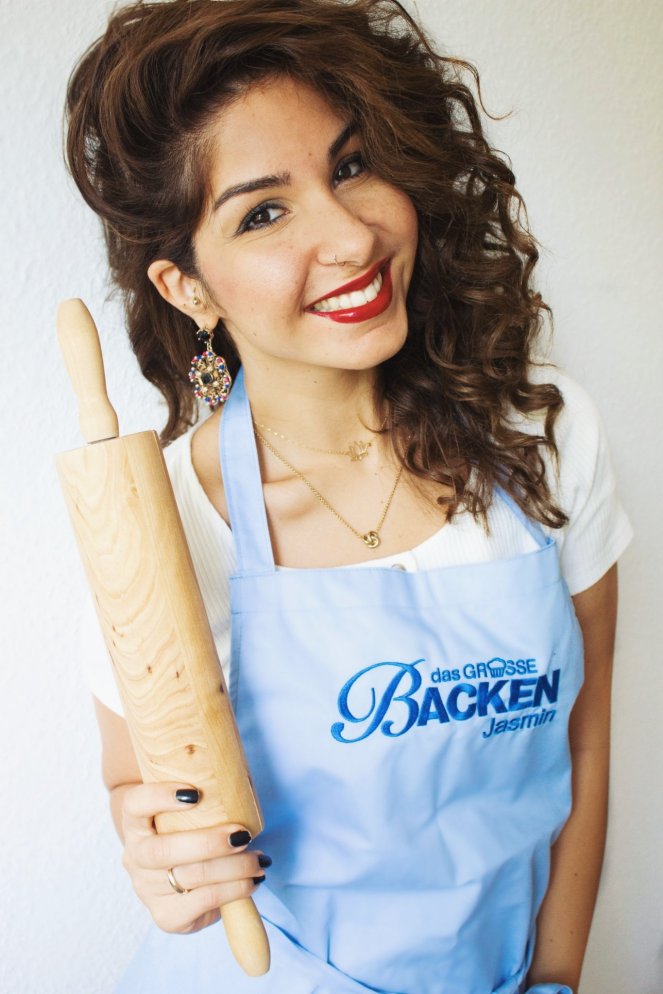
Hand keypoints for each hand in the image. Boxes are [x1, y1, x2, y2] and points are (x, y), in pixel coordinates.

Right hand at [118, 781, 269, 933]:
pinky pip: (201, 903)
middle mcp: (134, 857)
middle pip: (161, 851)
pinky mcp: (166, 916)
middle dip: (208, 843)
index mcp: (135, 823)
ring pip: (188, 878)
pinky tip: (252, 882)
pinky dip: (233, 891)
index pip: (135, 805)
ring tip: (259, 860)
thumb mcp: (191, 811)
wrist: (179, 878)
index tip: (195, 793)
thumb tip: (245, 780)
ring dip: (232, 868)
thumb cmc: (192, 830)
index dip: (159, 797)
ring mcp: (146, 889)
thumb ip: (206, 795)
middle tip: (243, 834)